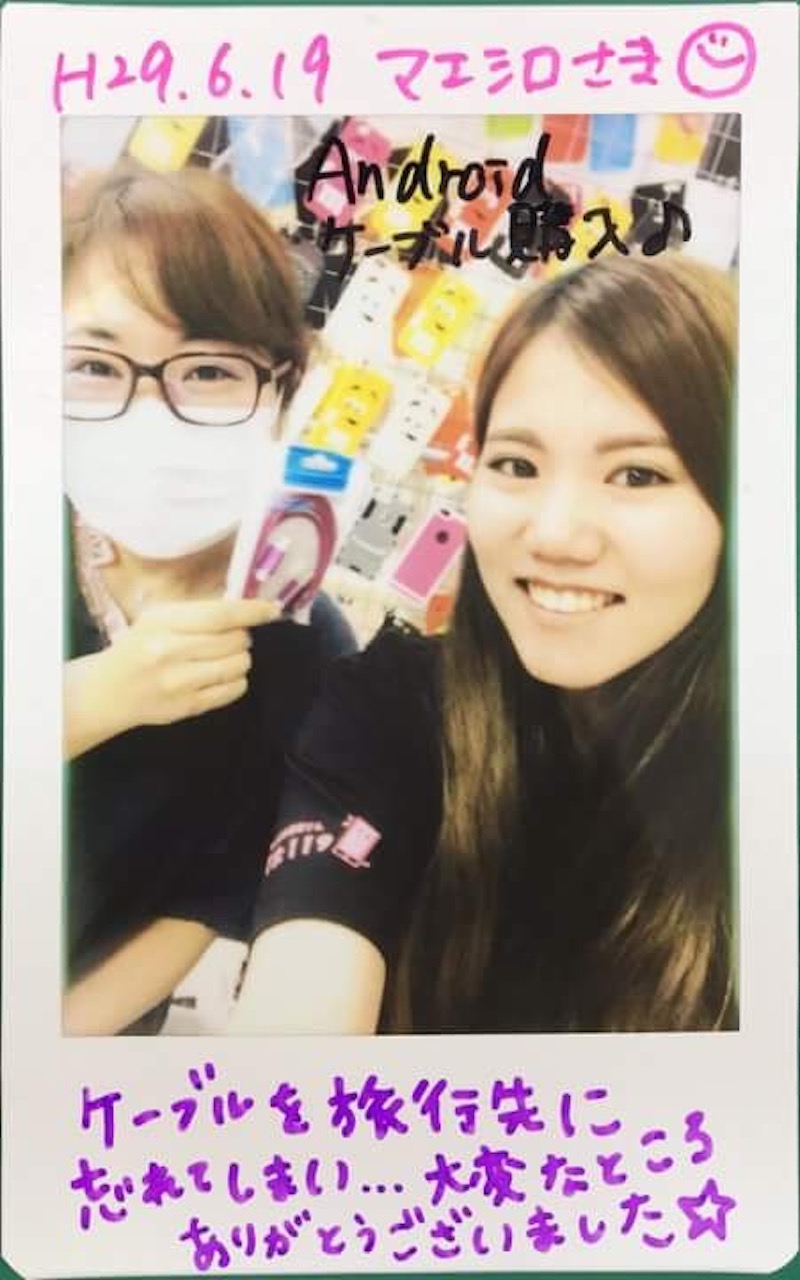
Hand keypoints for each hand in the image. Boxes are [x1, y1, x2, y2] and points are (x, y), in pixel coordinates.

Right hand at [109, 596, 278, 729]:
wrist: (108, 691)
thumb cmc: (137, 647)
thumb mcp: (157, 618)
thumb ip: (197, 611)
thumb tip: (244, 605)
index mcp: (162, 623)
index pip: (220, 615)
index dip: (252, 611)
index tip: (271, 609)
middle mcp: (170, 652)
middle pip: (235, 640)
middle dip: (242, 636)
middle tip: (231, 636)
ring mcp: (180, 682)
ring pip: (239, 665)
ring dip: (240, 658)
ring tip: (223, 656)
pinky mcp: (188, 706)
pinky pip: (234, 689)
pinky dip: (236, 679)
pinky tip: (220, 675)